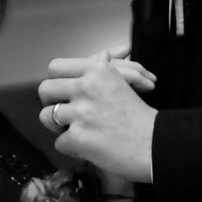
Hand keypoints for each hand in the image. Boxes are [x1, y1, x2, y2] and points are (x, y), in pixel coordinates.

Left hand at [39, 50, 156, 183]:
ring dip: (60, 126)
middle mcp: (87, 87)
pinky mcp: (79, 137)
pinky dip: (72, 148)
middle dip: (50, 103)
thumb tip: (103, 53)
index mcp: (98, 71)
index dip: (56, 81)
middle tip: (63, 114)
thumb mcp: (126, 84)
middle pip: (45, 90)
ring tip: (77, 131)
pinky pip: (59, 142)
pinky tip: (87, 148)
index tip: (63, 92)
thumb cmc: (142, 117)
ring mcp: (81, 112)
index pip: (56, 67)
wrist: (156, 145)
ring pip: (47, 116)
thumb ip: (110, 68)